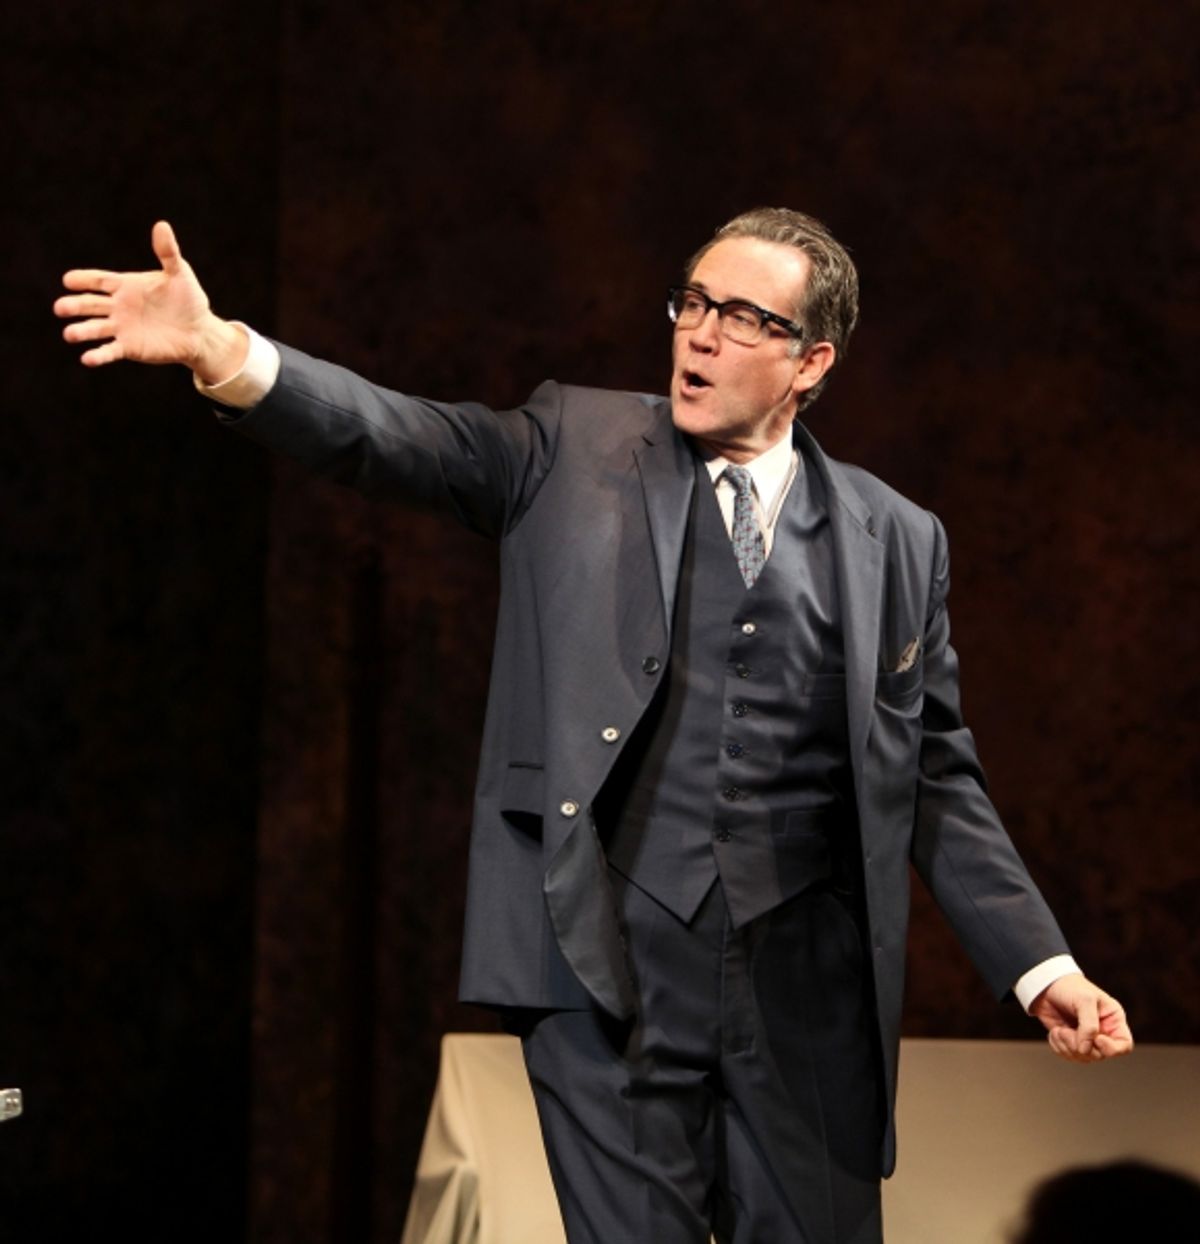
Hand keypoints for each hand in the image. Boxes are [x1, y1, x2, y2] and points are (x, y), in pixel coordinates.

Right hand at [55, 221, 246, 382]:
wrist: (199, 331)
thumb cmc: (188, 300)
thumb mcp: (179, 274)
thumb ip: (167, 253)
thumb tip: (162, 225)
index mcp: (125, 286)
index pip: (99, 281)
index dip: (84, 280)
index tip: (69, 280)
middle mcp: (118, 306)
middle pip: (90, 304)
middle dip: (74, 306)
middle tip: (60, 308)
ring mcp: (121, 327)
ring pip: (95, 328)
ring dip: (81, 331)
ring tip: (69, 334)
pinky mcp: (129, 347)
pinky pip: (110, 351)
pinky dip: (98, 355)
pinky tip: (87, 359)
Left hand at [1029, 972, 1132, 1062]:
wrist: (1045, 985)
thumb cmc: (1069, 987)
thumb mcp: (1084, 1000)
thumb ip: (1089, 1026)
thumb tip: (1085, 1050)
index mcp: (1113, 1020)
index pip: (1124, 1045)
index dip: (1112, 1049)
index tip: (1096, 1039)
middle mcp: (1103, 1032)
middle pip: (1101, 1055)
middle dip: (1081, 1046)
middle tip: (1065, 1032)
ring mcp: (1087, 1038)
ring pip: (1084, 1057)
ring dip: (1067, 1047)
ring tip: (1059, 1031)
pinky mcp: (1071, 1041)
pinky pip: (1069, 1055)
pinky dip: (1059, 1047)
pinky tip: (1055, 1033)